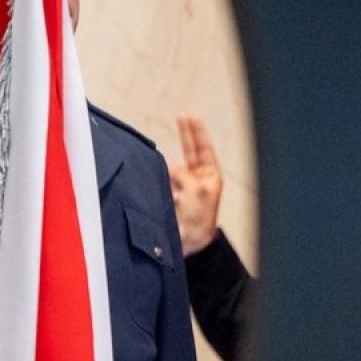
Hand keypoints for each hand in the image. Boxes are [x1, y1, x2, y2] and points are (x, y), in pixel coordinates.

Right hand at [168, 114, 223, 255]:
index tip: (190, 116)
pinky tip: (151, 175)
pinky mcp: (167, 194)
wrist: (187, 244)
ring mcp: (182, 186)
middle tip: (183, 116)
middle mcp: (196, 179)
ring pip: (172, 166)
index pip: (203, 149)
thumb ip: (184, 174)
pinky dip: (156, 173)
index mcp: (210, 177)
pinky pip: (160, 178)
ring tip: (165, 174)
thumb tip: (171, 166)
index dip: (197, 132)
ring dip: (166, 163)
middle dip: (186, 135)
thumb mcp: (197, 192)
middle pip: (191, 151)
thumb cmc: (199, 221)